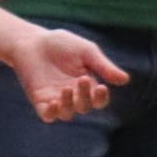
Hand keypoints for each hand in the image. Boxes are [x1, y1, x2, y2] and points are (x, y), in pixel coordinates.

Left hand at [11, 29, 129, 122]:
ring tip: (67, 88)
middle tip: (82, 79)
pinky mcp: (39, 100)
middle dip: (85, 96)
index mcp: (87, 86)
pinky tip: (54, 103)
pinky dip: (52, 113)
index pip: (98, 100)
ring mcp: (55, 99)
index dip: (101, 98)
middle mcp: (72, 96)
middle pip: (84, 106)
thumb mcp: (86, 52)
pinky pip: (47, 115)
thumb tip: (125, 80)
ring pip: (67, 113)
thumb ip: (103, 66)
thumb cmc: (61, 44)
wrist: (32, 41)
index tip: (101, 87)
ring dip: (69, 105)